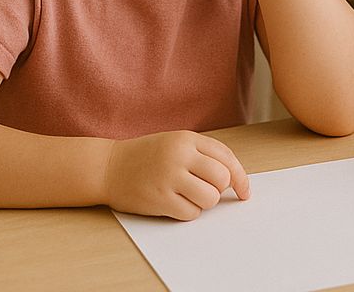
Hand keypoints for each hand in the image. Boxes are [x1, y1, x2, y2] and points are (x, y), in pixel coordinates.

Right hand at [103, 130, 249, 219]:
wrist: (108, 166)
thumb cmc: (147, 156)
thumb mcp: (176, 143)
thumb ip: (203, 154)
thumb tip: (233, 178)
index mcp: (188, 139)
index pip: (227, 157)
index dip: (241, 177)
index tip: (245, 190)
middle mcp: (181, 156)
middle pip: (222, 178)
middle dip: (220, 190)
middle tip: (206, 190)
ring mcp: (170, 178)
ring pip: (210, 199)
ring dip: (204, 202)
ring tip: (189, 195)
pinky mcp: (159, 200)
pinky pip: (191, 213)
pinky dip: (188, 212)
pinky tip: (175, 203)